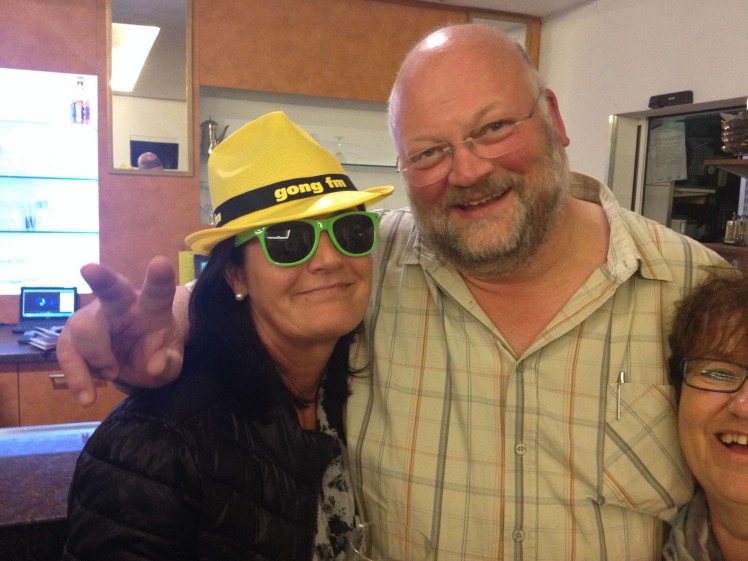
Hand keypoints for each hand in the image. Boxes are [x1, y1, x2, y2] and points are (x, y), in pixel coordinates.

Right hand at [57, 256, 185, 404]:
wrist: (134, 362)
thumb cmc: (157, 353)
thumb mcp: (171, 364)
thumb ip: (168, 363)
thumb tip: (154, 365)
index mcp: (153, 306)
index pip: (158, 290)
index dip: (159, 277)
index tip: (160, 263)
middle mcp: (122, 304)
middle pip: (111, 290)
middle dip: (101, 278)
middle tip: (89, 268)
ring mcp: (94, 317)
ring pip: (84, 328)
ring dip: (94, 356)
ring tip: (111, 374)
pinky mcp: (74, 336)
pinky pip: (68, 353)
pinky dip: (76, 375)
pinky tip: (87, 394)